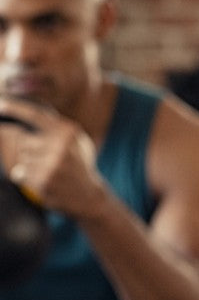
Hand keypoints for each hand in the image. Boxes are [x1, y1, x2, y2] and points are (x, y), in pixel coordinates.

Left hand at [0, 96, 104, 217]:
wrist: (88, 194)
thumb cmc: (78, 164)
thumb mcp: (75, 141)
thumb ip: (54, 127)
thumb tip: (21, 117)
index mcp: (68, 132)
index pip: (35, 115)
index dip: (15, 108)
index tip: (1, 105)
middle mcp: (60, 146)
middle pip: (24, 141)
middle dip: (31, 150)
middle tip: (49, 160)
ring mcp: (51, 165)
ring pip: (22, 158)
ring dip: (30, 165)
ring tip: (50, 172)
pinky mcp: (43, 181)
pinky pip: (20, 173)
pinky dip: (28, 178)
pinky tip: (45, 181)